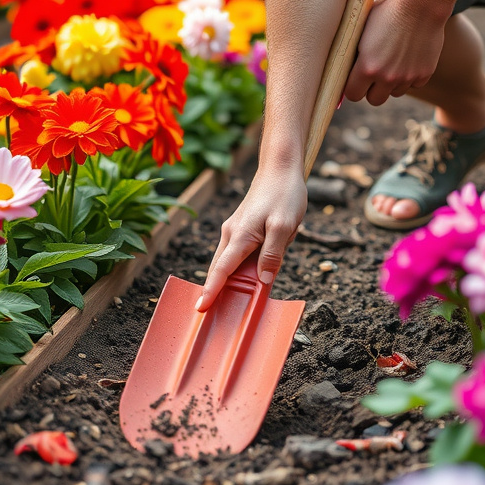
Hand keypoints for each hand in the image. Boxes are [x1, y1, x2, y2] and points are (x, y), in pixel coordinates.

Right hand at [196, 164, 307, 310]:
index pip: (221, 270)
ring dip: (226, 281)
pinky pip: (235, 254)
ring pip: (227, 262)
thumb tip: (262, 281)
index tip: (200, 308)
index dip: (211, 291)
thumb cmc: (284, 195)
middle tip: (210, 315)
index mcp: (241, 236)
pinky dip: (235, 269)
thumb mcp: (284, 226)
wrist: (281, 169)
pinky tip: (245, 279)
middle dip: (214, 291)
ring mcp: (235, 230)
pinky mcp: (241, 228)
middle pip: (219, 269)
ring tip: (226, 303)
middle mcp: (232, 234)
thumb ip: (272, 255)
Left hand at [344, 0, 445, 105]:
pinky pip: (414, 84)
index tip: (356, 79)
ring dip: (393, 82)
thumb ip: (353, 48)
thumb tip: (343, 65)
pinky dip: (411, 75)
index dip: (353, 87)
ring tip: (394, 60)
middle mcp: (386, 77)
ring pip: (395, 92)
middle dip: (373, 89)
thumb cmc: (388, 9)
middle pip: (374, 100)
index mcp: (367, 67)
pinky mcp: (424, 74)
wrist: (423, 3)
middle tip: (374, 74)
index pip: (353, 94)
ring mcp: (407, 77)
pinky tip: (410, 56)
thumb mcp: (363, 26)